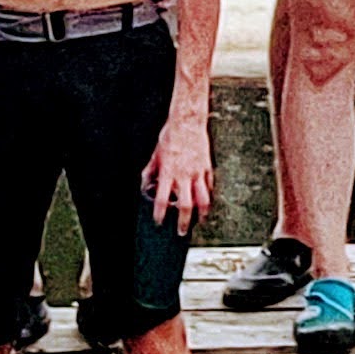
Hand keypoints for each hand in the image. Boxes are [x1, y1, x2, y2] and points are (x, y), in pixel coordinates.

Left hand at [143, 117, 213, 231]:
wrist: (188, 121)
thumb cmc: (170, 136)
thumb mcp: (155, 155)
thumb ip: (150, 172)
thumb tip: (145, 185)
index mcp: (168, 172)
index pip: (163, 199)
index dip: (160, 213)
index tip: (158, 221)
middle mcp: (184, 175)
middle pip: (185, 205)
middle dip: (183, 222)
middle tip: (181, 231)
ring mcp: (197, 172)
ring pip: (202, 200)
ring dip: (201, 214)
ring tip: (199, 221)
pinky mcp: (207, 167)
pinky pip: (209, 187)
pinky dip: (207, 196)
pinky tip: (205, 202)